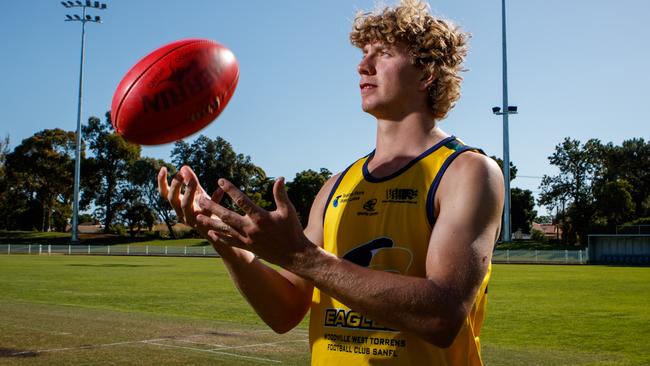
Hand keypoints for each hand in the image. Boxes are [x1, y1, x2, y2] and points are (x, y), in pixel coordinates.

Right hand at [157, 165, 215, 229]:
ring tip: (193, 180)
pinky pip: (209, 210)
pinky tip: (220, 189)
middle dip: (176, 186)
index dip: (162, 182)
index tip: (163, 168)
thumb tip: (184, 167)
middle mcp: (182, 214)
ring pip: (186, 206)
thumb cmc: (206, 209)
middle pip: (173, 200)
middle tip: (181, 173)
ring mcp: (193, 220)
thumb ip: (191, 181)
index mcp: (178, 206)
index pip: (165, 194)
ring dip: (188, 192)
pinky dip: (214, 198)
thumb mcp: (198, 194)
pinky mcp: (206, 223)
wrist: (220, 231)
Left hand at [196, 177, 313, 269]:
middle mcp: (251, 229)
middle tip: (200, 199)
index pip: (242, 201)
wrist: (294, 255)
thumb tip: (279, 178)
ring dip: (210, 222)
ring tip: (197, 217)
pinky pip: (230, 242)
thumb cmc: (292, 230)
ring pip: (225, 230)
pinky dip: (219, 237)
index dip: (230, 190)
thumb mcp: (288, 210)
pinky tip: (210, 232)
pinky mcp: (247, 247)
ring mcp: (247, 239)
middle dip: (212, 207)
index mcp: (260, 218)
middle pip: (227, 216)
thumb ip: (281, 194)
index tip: (220, 180)